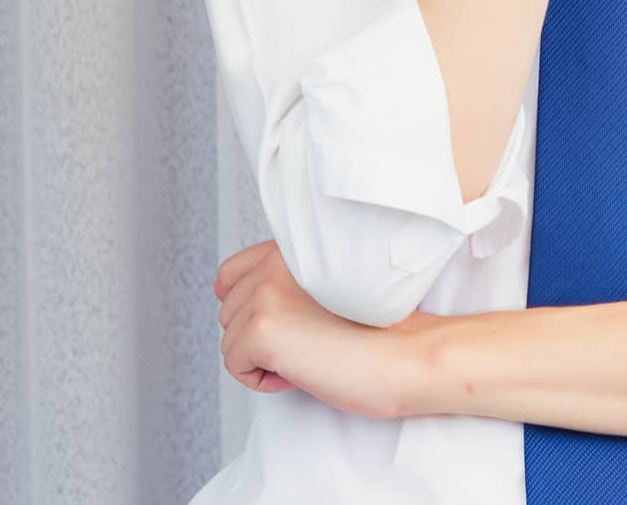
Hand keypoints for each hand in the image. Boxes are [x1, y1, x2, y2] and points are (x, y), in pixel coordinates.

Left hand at [213, 239, 436, 419]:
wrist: (402, 354)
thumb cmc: (376, 328)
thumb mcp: (328, 285)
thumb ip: (285, 279)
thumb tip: (224, 295)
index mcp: (294, 247)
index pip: (230, 272)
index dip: (244, 306)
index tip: (277, 323)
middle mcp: (276, 262)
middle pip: (229, 312)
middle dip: (260, 336)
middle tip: (309, 339)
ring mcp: (266, 294)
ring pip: (230, 340)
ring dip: (263, 357)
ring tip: (308, 353)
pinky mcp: (262, 329)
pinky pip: (235, 365)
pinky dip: (262, 379)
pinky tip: (301, 369)